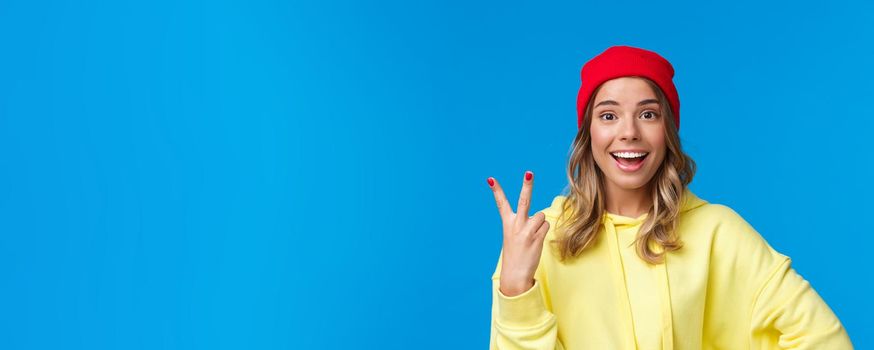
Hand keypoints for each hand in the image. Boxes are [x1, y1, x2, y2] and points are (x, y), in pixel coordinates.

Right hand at [487, 171, 549, 296]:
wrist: (515, 274)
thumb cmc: (516, 254)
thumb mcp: (514, 236)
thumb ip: (524, 223)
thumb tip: (540, 216)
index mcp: (507, 223)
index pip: (501, 204)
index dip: (497, 191)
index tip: (491, 179)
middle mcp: (516, 225)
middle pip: (524, 201)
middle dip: (527, 186)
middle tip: (529, 173)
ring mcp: (526, 231)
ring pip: (541, 216)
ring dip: (540, 224)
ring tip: (533, 236)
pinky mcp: (536, 238)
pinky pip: (546, 227)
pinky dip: (543, 232)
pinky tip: (536, 241)